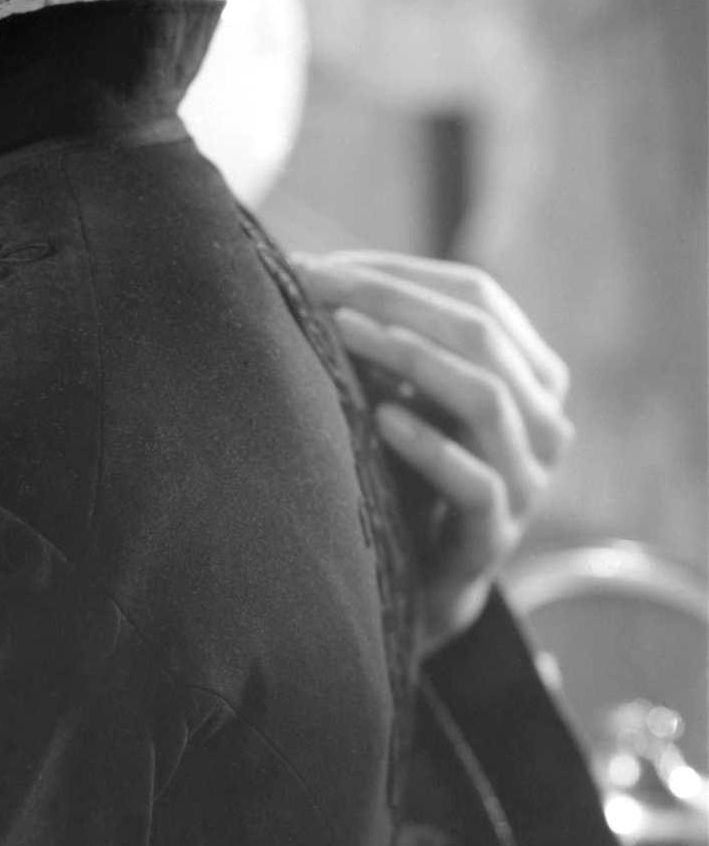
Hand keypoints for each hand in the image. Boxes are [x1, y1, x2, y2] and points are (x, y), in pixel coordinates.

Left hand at [298, 250, 572, 653]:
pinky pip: (477, 484)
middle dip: (393, 300)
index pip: (478, 296)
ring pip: (488, 399)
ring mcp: (526, 484)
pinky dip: (428, 444)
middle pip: (482, 336)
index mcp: (529, 375)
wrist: (412, 579)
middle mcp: (542, 424)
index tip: (318, 266)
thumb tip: (302, 266)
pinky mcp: (494, 538)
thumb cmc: (399, 466)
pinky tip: (381, 417)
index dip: (397, 273)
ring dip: (409, 355)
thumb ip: (376, 336)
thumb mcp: (395, 390)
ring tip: (343, 331)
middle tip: (316, 285)